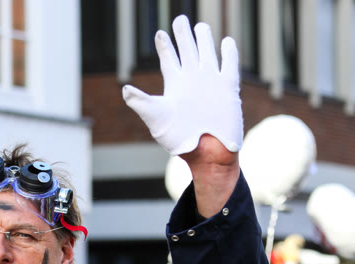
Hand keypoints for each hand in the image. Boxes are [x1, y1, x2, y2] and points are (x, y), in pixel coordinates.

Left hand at [122, 15, 241, 156]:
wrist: (206, 152)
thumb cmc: (179, 139)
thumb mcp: (156, 119)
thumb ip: (141, 102)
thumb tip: (125, 90)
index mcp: (175, 85)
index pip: (169, 59)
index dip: (164, 45)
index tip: (159, 33)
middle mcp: (193, 81)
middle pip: (187, 51)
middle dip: (183, 35)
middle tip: (179, 19)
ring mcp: (211, 83)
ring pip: (207, 53)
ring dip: (204, 39)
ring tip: (200, 26)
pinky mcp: (227, 88)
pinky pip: (229, 65)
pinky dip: (228, 53)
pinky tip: (227, 42)